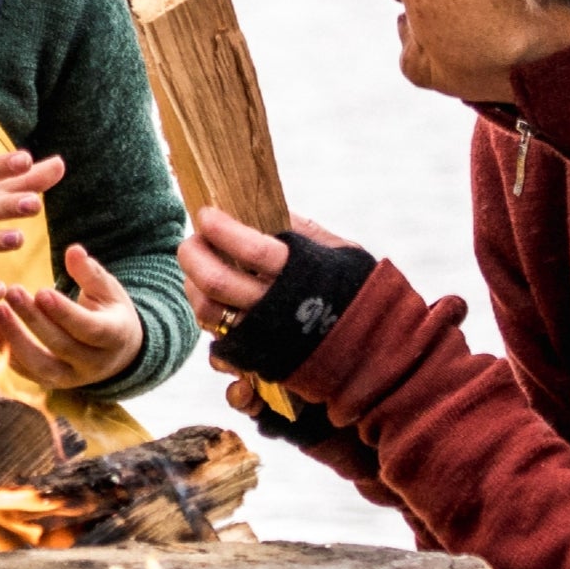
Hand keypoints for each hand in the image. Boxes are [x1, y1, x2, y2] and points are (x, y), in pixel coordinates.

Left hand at [0, 244, 145, 392]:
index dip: (64, 312)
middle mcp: (94, 363)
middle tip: (12, 292)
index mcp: (114, 336)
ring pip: (41, 367)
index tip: (41, 291)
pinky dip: (8, 354)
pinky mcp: (54, 384)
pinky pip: (29, 373)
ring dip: (15, 340)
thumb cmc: (110, 311)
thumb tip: (73, 250)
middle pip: (61, 346)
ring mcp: (73, 378)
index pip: (88, 328)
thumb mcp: (108, 290)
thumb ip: (90, 272)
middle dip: (33, 320)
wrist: (118, 351)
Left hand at [181, 206, 347, 366]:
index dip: (222, 229)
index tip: (205, 214)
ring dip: (192, 287)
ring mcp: (266, 340)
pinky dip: (208, 320)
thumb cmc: (357, 291)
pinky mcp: (258, 363)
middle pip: (219, 282)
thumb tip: (265, 205)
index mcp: (305, 275)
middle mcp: (281, 310)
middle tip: (191, 240)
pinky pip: (217, 348)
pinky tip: (209, 300)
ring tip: (196, 268)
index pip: (253, 250)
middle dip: (193, 255)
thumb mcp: (342, 253)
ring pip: (209, 314)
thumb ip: (304, 230)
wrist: (378, 350)